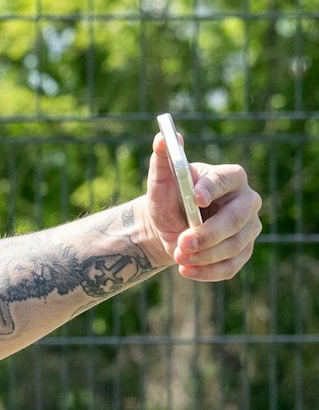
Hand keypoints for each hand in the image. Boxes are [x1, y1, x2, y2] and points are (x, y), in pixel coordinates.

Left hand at [140, 131, 260, 280]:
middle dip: (208, 233)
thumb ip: (164, 160)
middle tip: (182, 243)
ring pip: (235, 245)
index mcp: (231, 177)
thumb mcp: (161, 182)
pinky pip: (232, 265)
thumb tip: (162, 138)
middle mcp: (246, 201)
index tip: (196, 198)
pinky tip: (187, 271)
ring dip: (205, 256)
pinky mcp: (243, 251)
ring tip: (177, 257)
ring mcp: (249, 227)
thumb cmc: (167, 200)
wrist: (167, 228)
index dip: (212, 188)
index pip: (227, 180)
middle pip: (236, 218)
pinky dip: (209, 272)